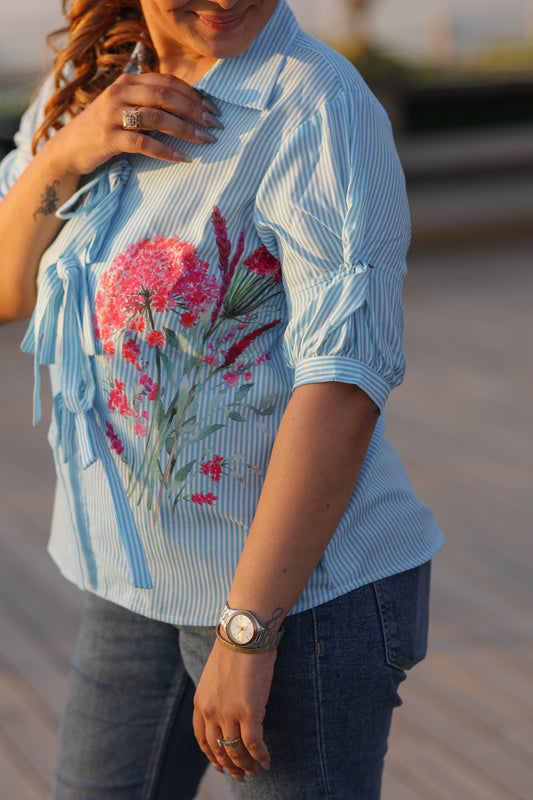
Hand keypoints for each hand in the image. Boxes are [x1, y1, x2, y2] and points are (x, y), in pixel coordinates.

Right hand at [44, 72, 221, 176]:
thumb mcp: (126, 108)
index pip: (168, 82)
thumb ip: (151, 103)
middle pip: (166, 96)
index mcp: (128, 82)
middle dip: (195, 110)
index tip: (214, 110)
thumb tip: (191, 108)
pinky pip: (143, 143)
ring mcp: (113, 115)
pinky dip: (166, 151)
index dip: (194, 95)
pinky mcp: (109, 138)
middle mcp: (120, 93)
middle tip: (214, 126)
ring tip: (204, 141)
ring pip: (157, 118)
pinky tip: (183, 159)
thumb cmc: (106, 129)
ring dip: (185, 130)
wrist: (70, 148)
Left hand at [193, 640, 276, 782]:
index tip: (219, 766)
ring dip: (246, 765)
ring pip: (236, 750)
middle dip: (229, 766)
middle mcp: (211, 712)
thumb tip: (226, 708)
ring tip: (255, 772)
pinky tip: (267, 760)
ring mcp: (229, 713)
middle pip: (218, 749)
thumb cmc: (234, 648)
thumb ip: (216, 695)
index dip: (212, 756)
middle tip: (240, 776)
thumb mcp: (214, 675)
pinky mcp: (249, 712)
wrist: (244, 635)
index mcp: (200, 702)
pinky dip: (261, 756)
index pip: (202, 739)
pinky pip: (254, 744)